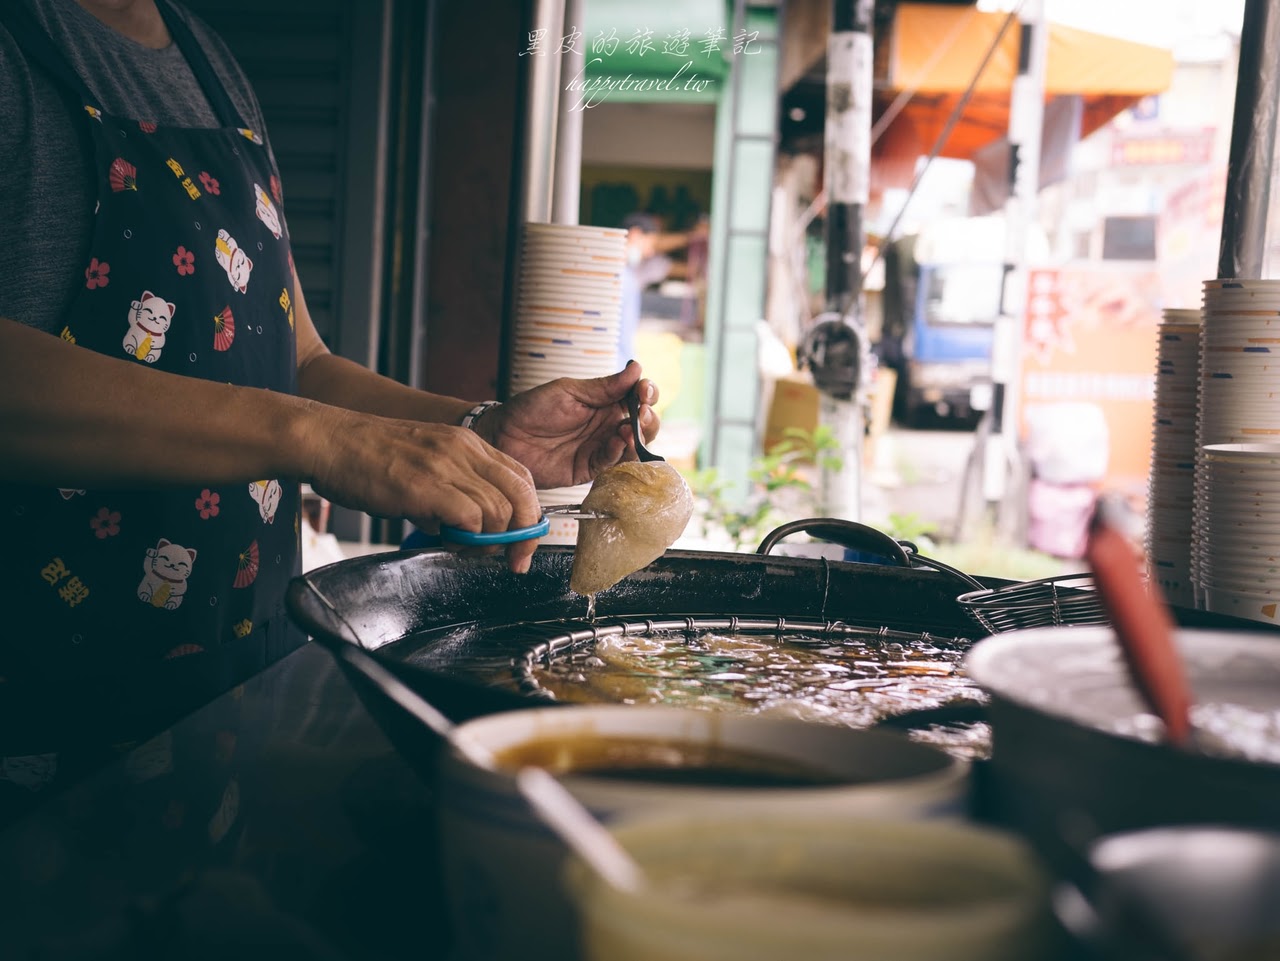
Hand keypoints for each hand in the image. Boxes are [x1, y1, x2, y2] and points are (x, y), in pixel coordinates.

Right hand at [303, 407, 541, 572]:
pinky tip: (447, 539)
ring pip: (498, 511)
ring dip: (489, 540)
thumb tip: (462, 529)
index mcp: (466, 443)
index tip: (522, 542)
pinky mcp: (425, 486)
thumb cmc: (367, 456)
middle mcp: (463, 450)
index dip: (529, 514)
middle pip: (520, 496)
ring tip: (464, 547)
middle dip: (522, 536)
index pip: (521, 478)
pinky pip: (470, 518)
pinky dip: (467, 538)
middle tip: (511, 559)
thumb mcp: (423, 463)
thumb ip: (449, 491)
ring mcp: (445, 466)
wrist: (328, 440)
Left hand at [478, 362, 661, 488]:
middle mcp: (607, 425)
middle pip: (644, 425)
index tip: (645, 390)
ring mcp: (600, 447)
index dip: (648, 393)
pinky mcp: (590, 469)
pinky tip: (616, 442)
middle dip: (649, 419)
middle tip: (641, 413)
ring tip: (628, 429)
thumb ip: (603, 386)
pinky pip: (612, 463)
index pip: (638, 397)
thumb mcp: (568, 391)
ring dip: (638, 438)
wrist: (504, 436)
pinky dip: (618, 453)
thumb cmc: (532, 408)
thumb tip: (636, 368)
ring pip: (634, 447)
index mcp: (605, 402)